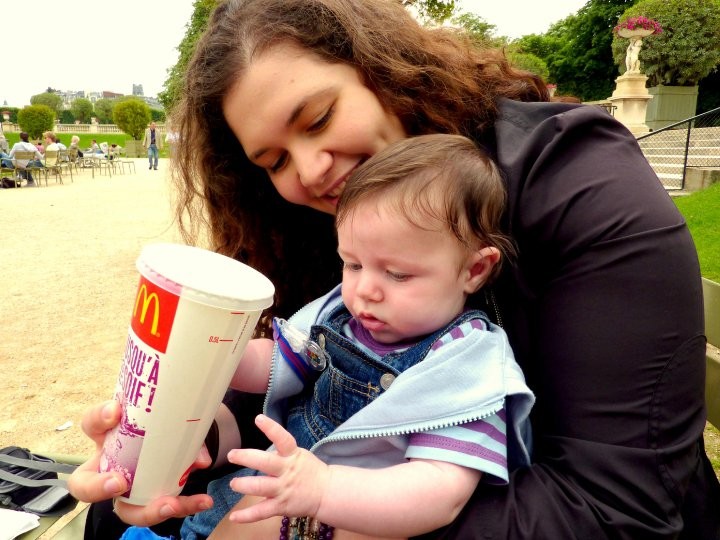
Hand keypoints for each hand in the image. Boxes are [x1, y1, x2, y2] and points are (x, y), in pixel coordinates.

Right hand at [67, 400, 214, 525]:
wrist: (183, 436)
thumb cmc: (166, 423)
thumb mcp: (171, 418)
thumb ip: (184, 430)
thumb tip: (200, 460)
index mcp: (110, 437)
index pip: (92, 424)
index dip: (98, 419)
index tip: (115, 412)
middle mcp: (112, 466)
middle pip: (84, 485)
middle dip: (97, 488)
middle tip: (118, 483)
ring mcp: (129, 487)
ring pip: (125, 509)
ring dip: (147, 511)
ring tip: (172, 505)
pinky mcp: (150, 501)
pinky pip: (159, 510)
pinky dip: (183, 506)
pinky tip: (203, 501)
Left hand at [227, 414, 329, 522]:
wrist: (326, 492)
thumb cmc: (309, 471)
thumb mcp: (298, 455)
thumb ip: (279, 454)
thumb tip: (258, 452)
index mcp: (292, 455)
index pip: (283, 439)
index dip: (271, 428)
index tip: (259, 419)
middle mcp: (287, 471)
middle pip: (265, 463)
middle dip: (246, 457)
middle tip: (232, 455)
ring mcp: (283, 489)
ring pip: (259, 487)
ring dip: (243, 485)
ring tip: (233, 483)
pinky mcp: (281, 506)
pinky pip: (261, 512)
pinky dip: (246, 516)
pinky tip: (233, 517)